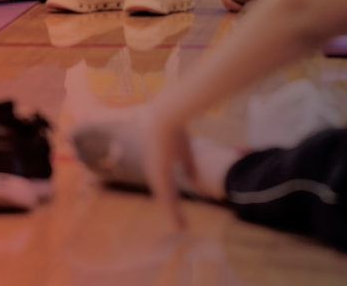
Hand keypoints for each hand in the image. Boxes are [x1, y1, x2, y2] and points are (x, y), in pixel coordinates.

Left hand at [144, 112, 196, 230]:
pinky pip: (168, 197)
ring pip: (166, 200)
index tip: (178, 209)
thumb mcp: (184, 151)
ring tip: (182, 227)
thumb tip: (192, 180)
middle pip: (166, 196)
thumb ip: (187, 167)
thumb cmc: (175, 131)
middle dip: (173, 211)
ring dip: (174, 214)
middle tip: (181, 225)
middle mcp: (155, 173)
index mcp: (159, 166)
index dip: (172, 199)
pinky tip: (179, 217)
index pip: (166, 187)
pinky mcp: (159, 176)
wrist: (165, 120)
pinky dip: (173, 210)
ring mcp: (156, 175)